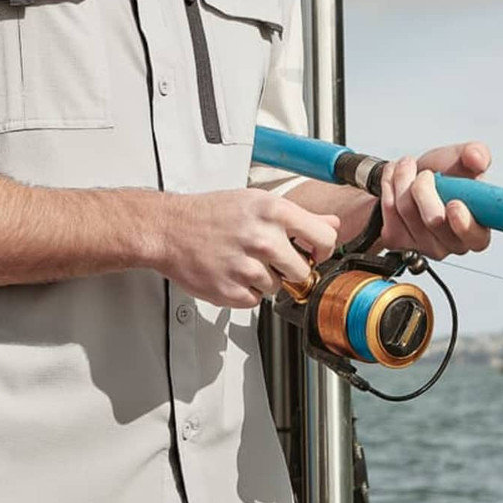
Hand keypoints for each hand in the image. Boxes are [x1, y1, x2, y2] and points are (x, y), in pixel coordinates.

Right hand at [157, 189, 339, 308]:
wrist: (170, 229)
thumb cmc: (210, 213)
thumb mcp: (257, 201)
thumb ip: (299, 216)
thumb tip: (332, 223)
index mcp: (273, 211)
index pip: (324, 239)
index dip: (322, 249)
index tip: (312, 252)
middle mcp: (262, 238)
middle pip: (303, 271)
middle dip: (290, 268)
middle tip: (269, 257)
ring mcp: (246, 267)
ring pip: (278, 287)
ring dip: (264, 279)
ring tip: (242, 260)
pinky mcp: (231, 290)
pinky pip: (255, 300)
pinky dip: (246, 291)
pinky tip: (231, 272)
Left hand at [380, 142, 491, 259]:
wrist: (412, 178)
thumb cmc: (442, 175)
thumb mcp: (463, 159)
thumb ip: (476, 154)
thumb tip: (477, 157)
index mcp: (476, 229)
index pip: (476, 238)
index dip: (464, 224)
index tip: (454, 203)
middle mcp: (452, 244)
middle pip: (434, 221)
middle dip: (424, 187)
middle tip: (425, 173)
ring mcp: (424, 245)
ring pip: (407, 211)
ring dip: (403, 179)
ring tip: (408, 168)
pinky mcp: (397, 241)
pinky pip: (389, 210)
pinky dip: (388, 185)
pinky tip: (395, 179)